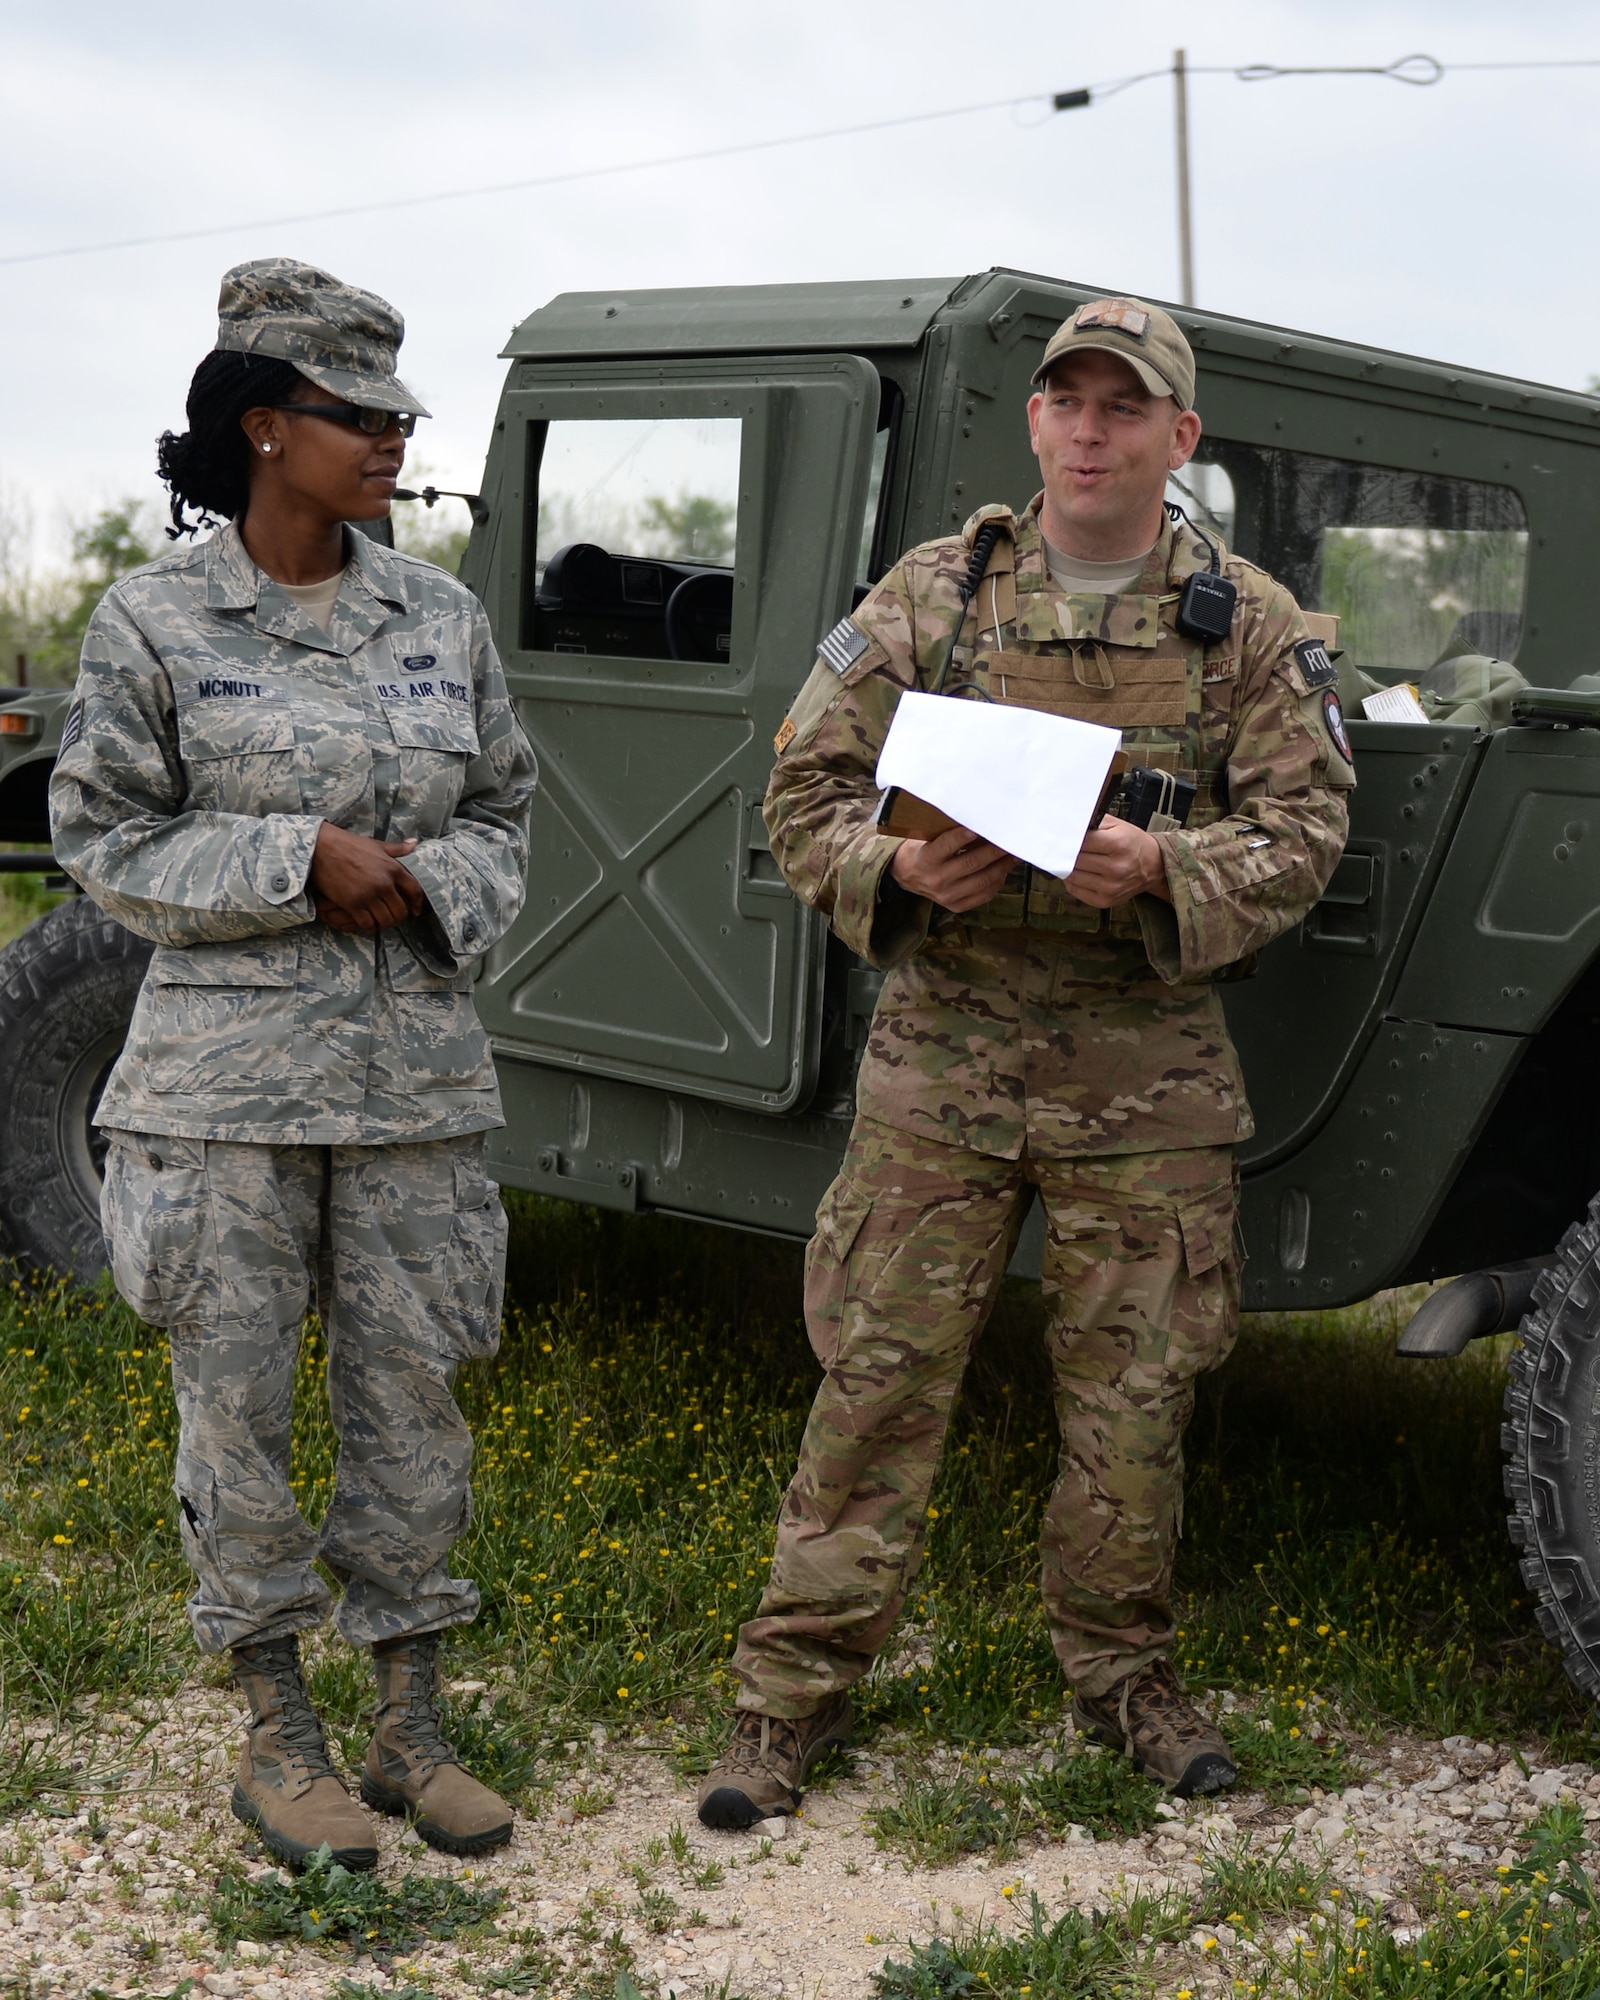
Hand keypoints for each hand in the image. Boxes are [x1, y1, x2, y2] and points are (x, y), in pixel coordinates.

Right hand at [309, 823, 425, 933]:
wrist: (321, 848)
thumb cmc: (349, 844)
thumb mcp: (376, 845)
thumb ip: (397, 848)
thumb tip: (414, 843)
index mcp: (393, 868)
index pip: (415, 891)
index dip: (418, 904)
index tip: (416, 910)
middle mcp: (384, 883)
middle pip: (401, 910)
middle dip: (400, 917)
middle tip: (394, 918)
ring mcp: (368, 895)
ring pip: (386, 920)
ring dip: (385, 924)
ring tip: (381, 921)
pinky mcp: (352, 904)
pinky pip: (368, 924)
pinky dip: (370, 927)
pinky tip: (368, 923)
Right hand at [890, 823, 1013, 912]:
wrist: (907, 876)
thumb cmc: (921, 850)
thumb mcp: (926, 838)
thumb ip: (948, 831)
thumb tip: (980, 820)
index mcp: (925, 860)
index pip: (948, 845)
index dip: (966, 835)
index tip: (982, 824)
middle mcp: (936, 880)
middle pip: (972, 863)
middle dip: (995, 850)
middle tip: (1010, 837)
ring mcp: (947, 896)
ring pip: (983, 880)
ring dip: (1002, 866)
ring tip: (1013, 853)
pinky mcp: (956, 906)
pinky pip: (984, 895)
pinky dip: (998, 881)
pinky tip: (1004, 869)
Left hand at [1063, 815, 1170, 907]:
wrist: (1153, 866)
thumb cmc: (1133, 844)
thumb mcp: (1117, 825)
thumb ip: (1092, 823)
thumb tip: (1068, 826)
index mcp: (1118, 844)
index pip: (1080, 841)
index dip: (1069, 838)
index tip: (1064, 836)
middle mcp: (1116, 868)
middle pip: (1074, 860)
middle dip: (1068, 852)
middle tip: (1067, 847)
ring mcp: (1110, 887)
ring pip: (1072, 876)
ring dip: (1069, 867)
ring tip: (1076, 860)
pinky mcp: (1105, 900)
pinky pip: (1075, 890)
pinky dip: (1073, 881)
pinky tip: (1080, 873)